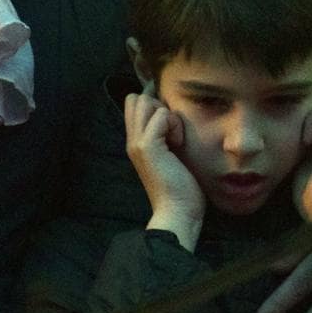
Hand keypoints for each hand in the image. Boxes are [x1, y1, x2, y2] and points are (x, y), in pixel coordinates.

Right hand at [125, 86, 204, 250]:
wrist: (177, 212)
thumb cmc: (180, 189)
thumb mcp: (171, 157)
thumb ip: (167, 137)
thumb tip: (174, 117)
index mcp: (136, 143)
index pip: (133, 104)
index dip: (153, 106)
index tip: (169, 129)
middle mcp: (131, 141)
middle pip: (136, 99)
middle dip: (159, 107)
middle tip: (172, 132)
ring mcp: (136, 143)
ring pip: (146, 102)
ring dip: (167, 115)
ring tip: (175, 139)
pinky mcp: (147, 146)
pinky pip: (161, 115)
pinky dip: (174, 124)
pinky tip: (178, 144)